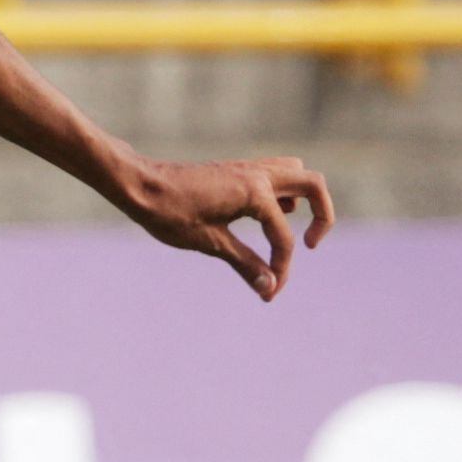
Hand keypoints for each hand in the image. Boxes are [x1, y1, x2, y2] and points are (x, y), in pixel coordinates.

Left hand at [120, 156, 334, 299]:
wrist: (138, 184)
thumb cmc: (168, 213)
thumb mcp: (209, 242)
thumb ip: (244, 263)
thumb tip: (270, 287)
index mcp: (255, 193)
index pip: (282, 236)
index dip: (281, 268)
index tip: (270, 293)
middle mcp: (257, 175)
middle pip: (314, 186)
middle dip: (323, 216)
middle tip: (310, 245)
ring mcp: (247, 169)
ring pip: (295, 173)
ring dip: (303, 200)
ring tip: (284, 230)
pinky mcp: (235, 171)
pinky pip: (273, 175)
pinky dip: (280, 194)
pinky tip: (263, 219)